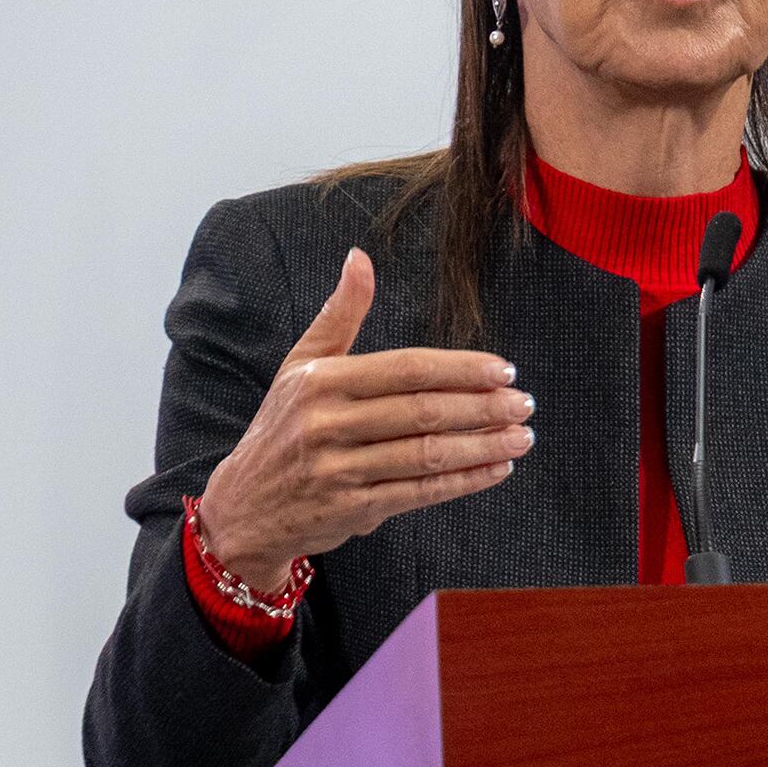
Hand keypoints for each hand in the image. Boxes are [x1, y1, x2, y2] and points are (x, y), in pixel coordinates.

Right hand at [195, 249, 534, 595]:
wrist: (243, 508)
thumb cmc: (284, 427)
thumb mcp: (301, 366)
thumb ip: (340, 314)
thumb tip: (360, 257)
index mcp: (320, 382)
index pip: (406, 369)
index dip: (461, 370)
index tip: (504, 371)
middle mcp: (325, 425)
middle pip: (422, 412)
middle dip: (482, 407)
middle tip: (524, 403)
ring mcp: (338, 470)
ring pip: (426, 455)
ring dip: (483, 446)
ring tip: (521, 436)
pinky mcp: (351, 509)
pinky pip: (420, 493)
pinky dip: (465, 481)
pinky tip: (496, 468)